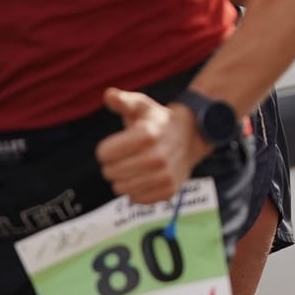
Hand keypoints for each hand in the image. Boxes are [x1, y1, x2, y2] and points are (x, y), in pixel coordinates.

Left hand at [95, 89, 208, 204]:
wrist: (191, 136)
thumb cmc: (157, 121)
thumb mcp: (141, 106)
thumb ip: (122, 101)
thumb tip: (108, 94)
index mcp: (147, 135)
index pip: (103, 154)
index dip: (106, 149)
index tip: (117, 144)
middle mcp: (157, 157)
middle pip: (110, 173)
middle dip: (112, 165)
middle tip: (125, 157)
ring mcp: (165, 176)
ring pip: (121, 189)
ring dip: (123, 179)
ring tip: (134, 168)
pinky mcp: (169, 190)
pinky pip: (137, 199)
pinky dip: (136, 191)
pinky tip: (144, 178)